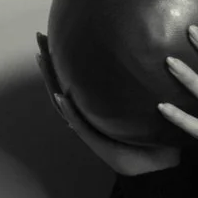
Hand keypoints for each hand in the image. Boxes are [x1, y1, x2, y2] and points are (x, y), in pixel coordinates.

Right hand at [36, 34, 181, 175]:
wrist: (156, 163)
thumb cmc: (155, 132)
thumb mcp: (148, 100)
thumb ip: (146, 79)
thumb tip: (158, 48)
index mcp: (96, 104)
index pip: (73, 76)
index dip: (61, 57)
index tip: (52, 33)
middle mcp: (87, 113)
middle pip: (60, 82)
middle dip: (49, 61)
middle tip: (39, 37)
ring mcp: (88, 126)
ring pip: (62, 101)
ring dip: (51, 80)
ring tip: (42, 59)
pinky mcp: (95, 141)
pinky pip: (80, 123)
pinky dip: (69, 111)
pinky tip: (61, 96)